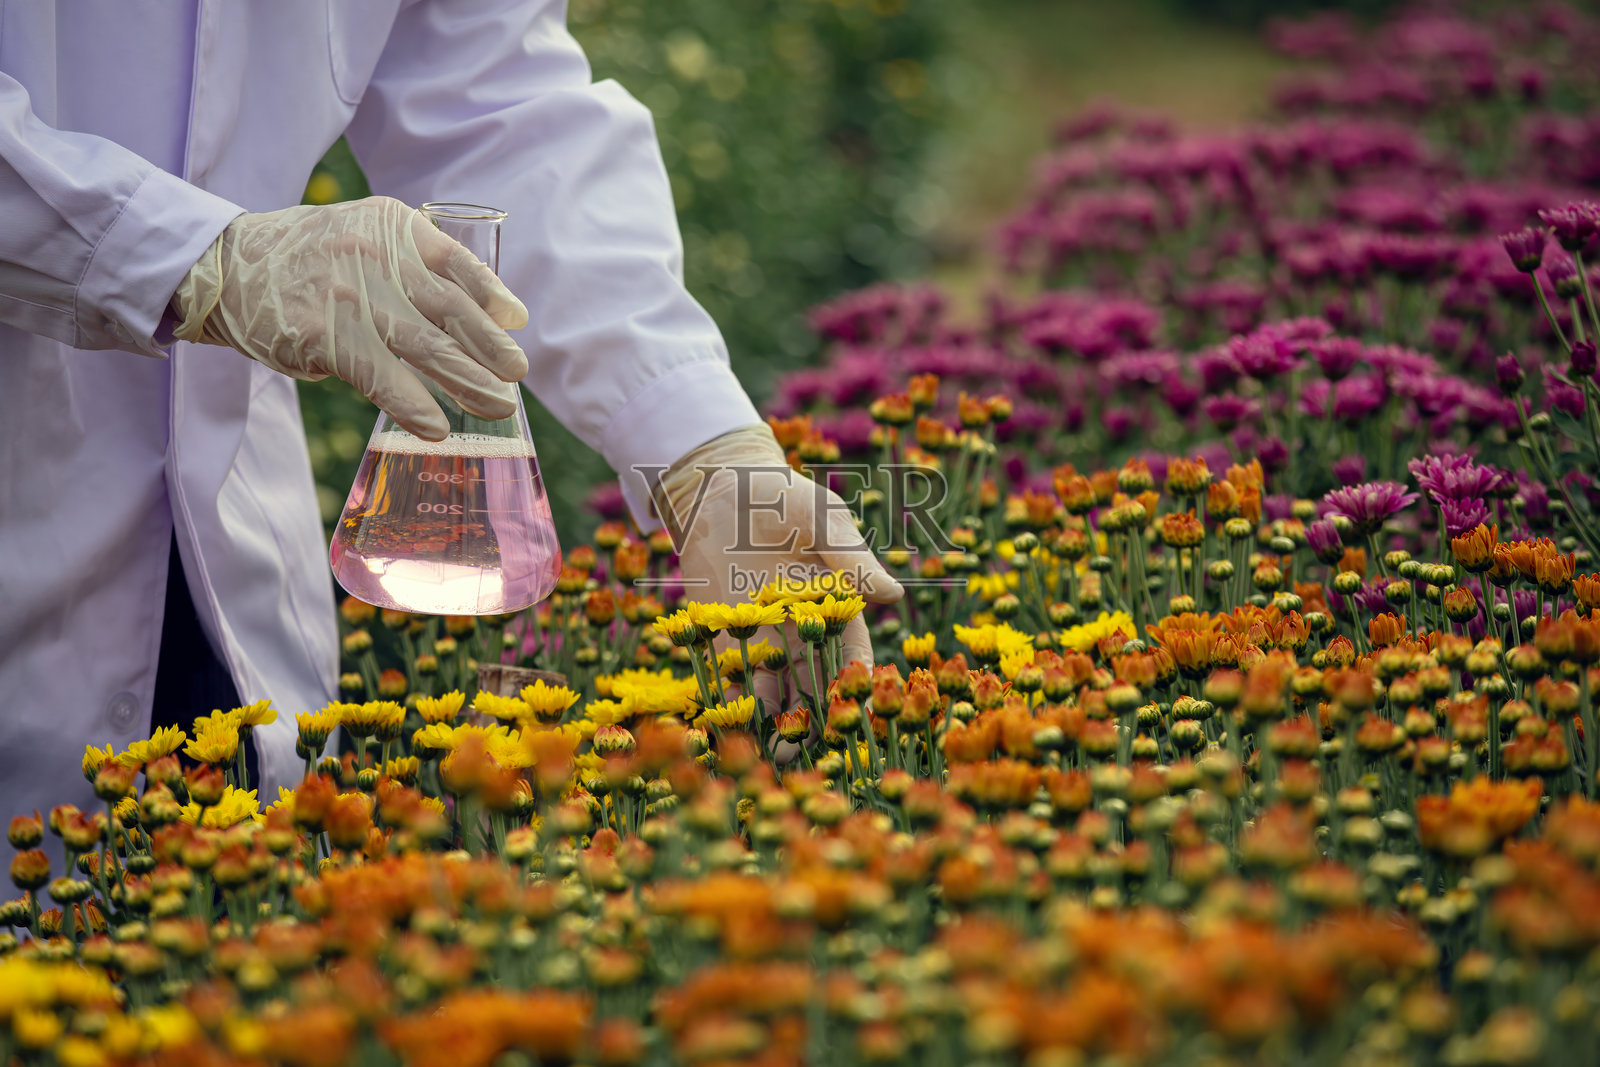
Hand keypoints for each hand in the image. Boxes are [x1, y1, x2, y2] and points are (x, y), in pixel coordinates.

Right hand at [171, 196, 529, 440]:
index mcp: (394, 228)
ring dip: (467, 379)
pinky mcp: (321, 335)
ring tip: (497, 406)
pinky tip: (436, 427)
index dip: (491, 293)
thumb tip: (485, 315)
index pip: (457, 261)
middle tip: (518, 373)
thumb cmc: (311, 261)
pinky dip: (413, 404)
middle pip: (449, 307)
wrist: (226, 266)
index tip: (518, 320)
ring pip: (424, 344)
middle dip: (490, 346)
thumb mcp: (365, 238)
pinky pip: (380, 375)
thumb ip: (415, 265)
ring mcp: (348, 295)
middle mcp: (376, 256)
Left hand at [657, 424, 902, 751]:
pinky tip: (742, 732)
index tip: (857, 708)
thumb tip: (893, 595)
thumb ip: (850, 557)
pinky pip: (737, 674)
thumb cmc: (780, 495)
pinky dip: (741, 703)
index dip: (857, 681)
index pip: (853, 652)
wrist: (720, 486)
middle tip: (819, 749)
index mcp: (836, 602)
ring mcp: (764, 633)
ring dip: (783, 721)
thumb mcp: (821, 519)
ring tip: (785, 757)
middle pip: (817, 680)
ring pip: (780, 687)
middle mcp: (803, 626)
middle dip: (820, 716)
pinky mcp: (727, 632)